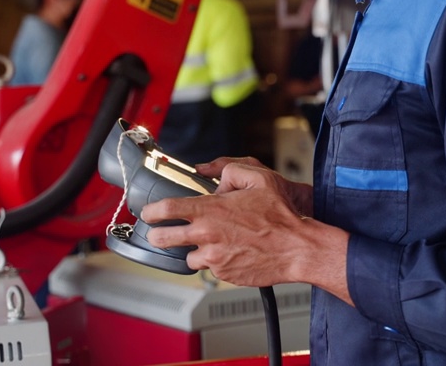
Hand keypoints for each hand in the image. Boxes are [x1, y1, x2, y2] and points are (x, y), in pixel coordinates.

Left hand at [142, 162, 349, 302]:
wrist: (298, 247)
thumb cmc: (282, 214)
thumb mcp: (259, 177)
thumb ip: (230, 170)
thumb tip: (214, 178)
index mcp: (211, 210)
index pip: (167, 209)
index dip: (151, 211)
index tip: (147, 213)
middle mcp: (207, 235)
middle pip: (163, 238)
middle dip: (157, 236)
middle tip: (158, 234)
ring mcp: (214, 258)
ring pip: (189, 258)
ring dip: (195, 250)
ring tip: (212, 243)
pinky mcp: (224, 275)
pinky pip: (211, 269)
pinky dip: (217, 262)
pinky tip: (232, 252)